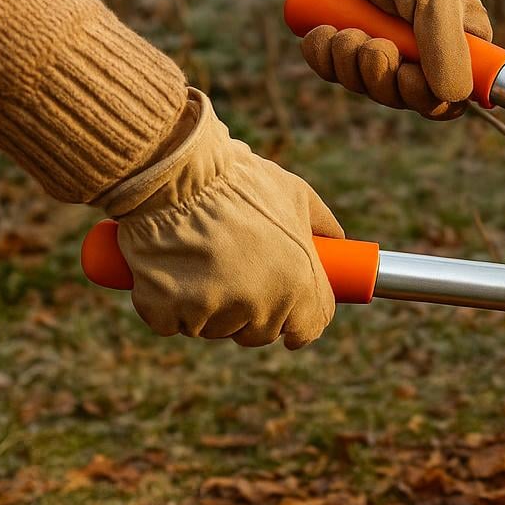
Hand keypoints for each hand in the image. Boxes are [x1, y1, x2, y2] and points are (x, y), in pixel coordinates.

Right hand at [96, 89, 340, 347]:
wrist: (174, 172)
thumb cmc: (238, 181)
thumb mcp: (295, 194)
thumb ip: (321, 225)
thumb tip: (338, 242)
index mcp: (297, 285)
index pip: (309, 327)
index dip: (299, 321)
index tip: (289, 317)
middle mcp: (259, 307)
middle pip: (259, 332)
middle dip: (250, 313)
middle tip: (235, 275)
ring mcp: (210, 314)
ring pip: (213, 328)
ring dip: (207, 309)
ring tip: (197, 261)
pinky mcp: (165, 312)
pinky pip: (171, 323)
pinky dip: (167, 306)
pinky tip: (167, 271)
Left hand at [288, 0, 490, 119]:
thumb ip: (448, 45)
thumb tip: (453, 97)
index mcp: (461, 41)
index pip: (453, 98)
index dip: (428, 97)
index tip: (407, 75)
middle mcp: (426, 52)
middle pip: (408, 100)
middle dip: (382, 77)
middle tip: (371, 45)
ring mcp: (385, 54)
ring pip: (370, 90)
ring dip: (350, 64)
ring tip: (344, 30)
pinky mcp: (348, 50)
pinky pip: (335, 76)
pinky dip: (324, 59)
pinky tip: (323, 33)